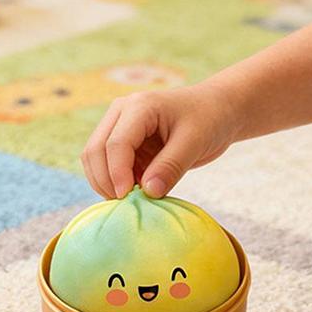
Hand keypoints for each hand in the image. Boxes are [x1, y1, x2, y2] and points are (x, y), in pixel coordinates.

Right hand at [81, 83, 239, 199]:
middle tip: (126, 205)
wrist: (217, 110)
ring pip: (95, 159)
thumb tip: (148, 192)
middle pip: (95, 150)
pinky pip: (108, 165)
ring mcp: (119, 126)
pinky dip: (115, 182)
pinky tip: (136, 193)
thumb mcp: (195, 142)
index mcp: (139, 106)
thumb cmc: (209, 119)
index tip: (128, 198)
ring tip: (132, 200)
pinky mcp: (124, 142)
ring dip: (107, 183)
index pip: (116, 143)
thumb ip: (171, 166)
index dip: (117, 173)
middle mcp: (122, 112)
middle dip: (106, 181)